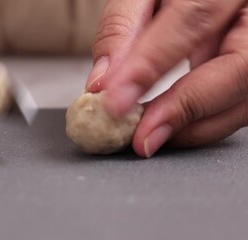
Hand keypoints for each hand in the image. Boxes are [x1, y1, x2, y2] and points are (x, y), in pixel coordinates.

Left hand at [86, 0, 247, 156]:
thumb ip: (122, 29)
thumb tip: (103, 81)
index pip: (191, 22)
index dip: (150, 67)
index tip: (116, 101)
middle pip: (239, 68)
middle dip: (184, 110)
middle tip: (141, 135)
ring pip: (246, 96)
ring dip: (195, 124)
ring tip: (151, 133)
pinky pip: (240, 101)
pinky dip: (202, 119)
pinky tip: (172, 121)